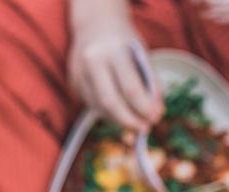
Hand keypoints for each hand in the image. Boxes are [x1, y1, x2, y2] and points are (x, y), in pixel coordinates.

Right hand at [68, 0, 162, 130]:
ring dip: (118, 119)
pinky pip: (91, 104)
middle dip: (128, 120)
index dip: (144, 108)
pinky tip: (118, 111)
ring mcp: (78, 73)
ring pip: (98, 107)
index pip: (130, 89)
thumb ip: (149, 81)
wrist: (94, 25)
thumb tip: (155, 113)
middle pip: (109, 102)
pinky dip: (107, 111)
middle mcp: (92, 63)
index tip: (156, 119)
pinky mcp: (73, 82)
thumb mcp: (141, 53)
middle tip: (143, 128)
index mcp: (113, 52)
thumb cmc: (123, 40)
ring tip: (133, 122)